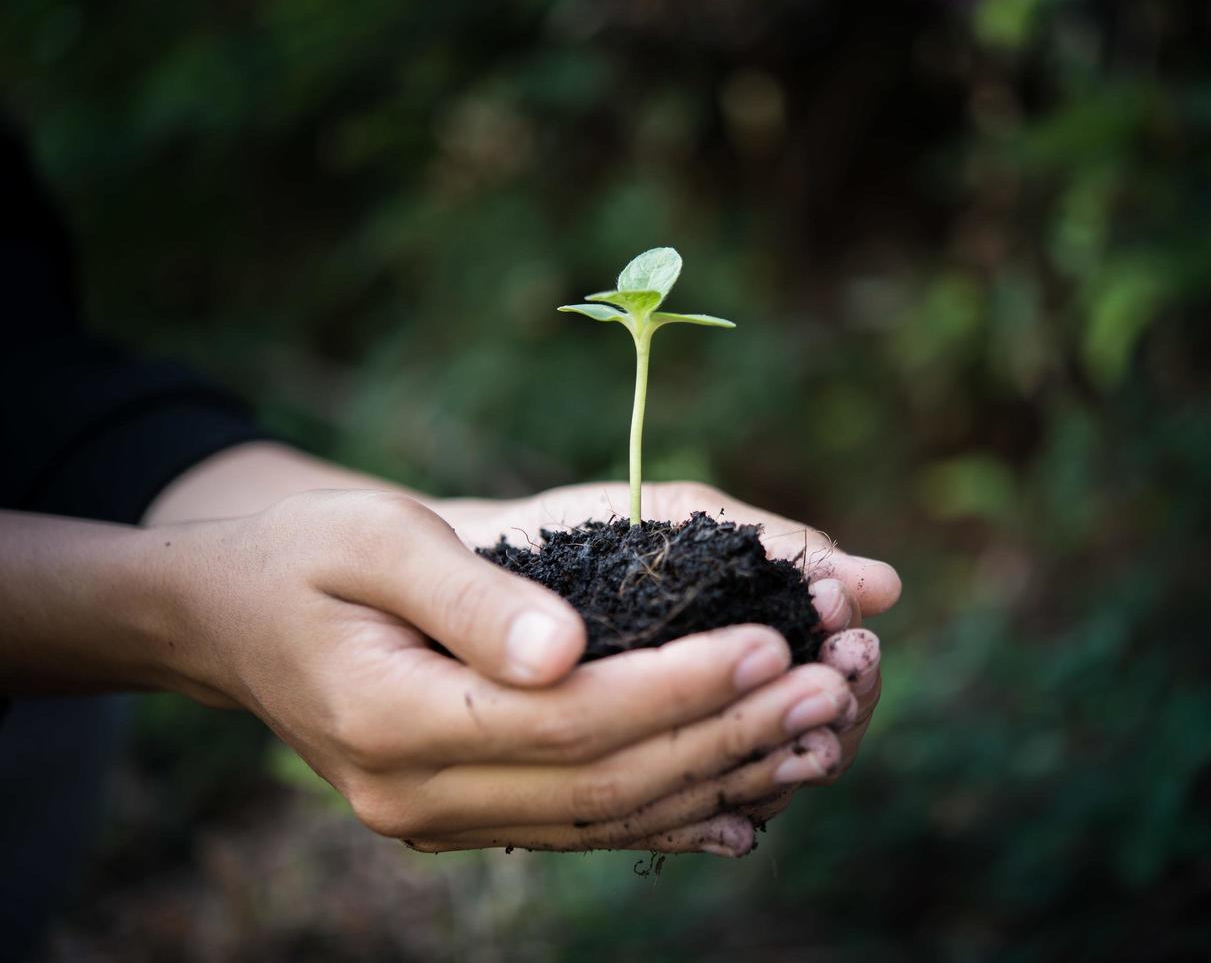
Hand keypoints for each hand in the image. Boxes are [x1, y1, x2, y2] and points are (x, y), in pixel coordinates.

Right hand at [154, 489, 860, 855]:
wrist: (226, 621)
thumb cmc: (301, 557)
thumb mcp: (374, 541)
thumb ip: (471, 598)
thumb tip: (569, 651)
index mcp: (394, 720)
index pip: (570, 719)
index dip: (678, 686)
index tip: (768, 641)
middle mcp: (419, 794)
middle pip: (604, 780)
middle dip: (725, 733)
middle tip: (827, 686)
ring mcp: (440, 818)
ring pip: (605, 815)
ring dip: (718, 778)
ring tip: (815, 733)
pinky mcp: (463, 814)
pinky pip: (581, 827)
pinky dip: (668, 815)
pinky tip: (744, 803)